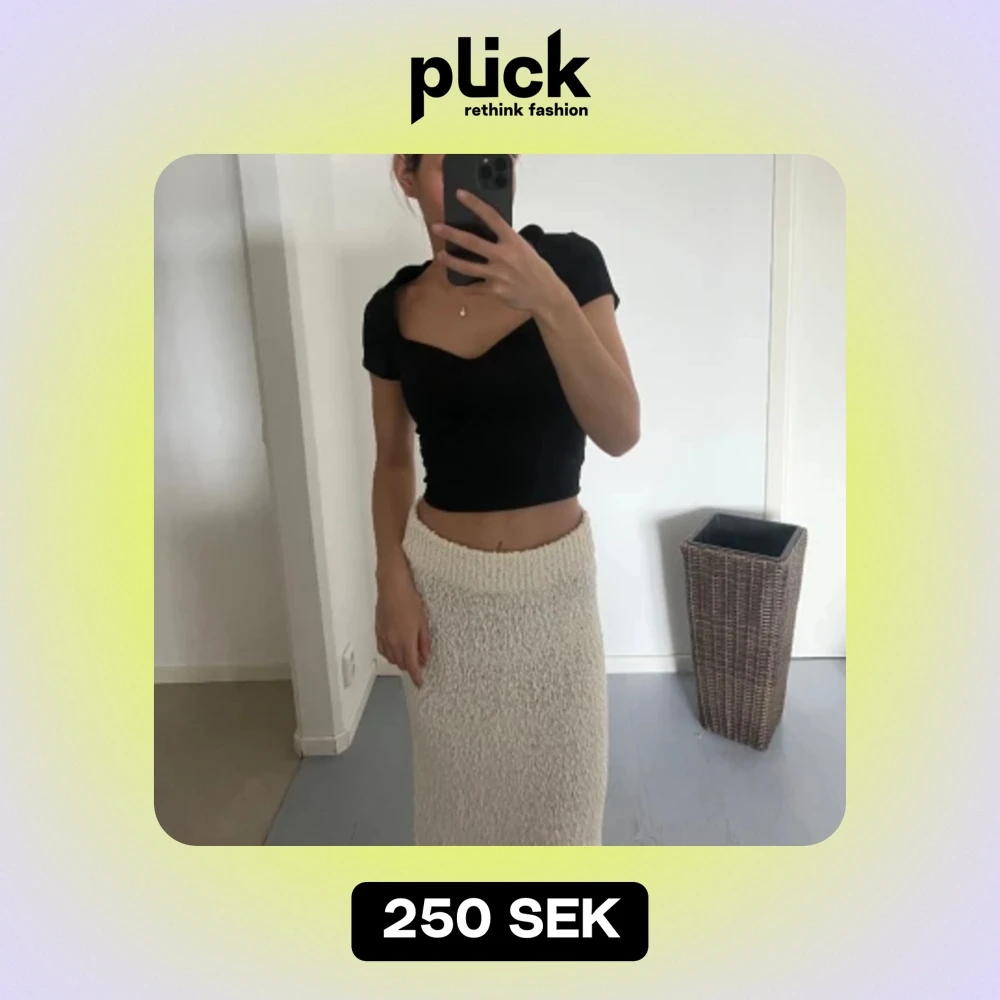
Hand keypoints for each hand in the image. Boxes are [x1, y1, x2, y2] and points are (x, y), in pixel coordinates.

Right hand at [375, 565, 430, 687]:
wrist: (392, 587)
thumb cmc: (409, 601)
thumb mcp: (423, 622)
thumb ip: (424, 642)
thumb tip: (425, 657)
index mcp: (406, 641)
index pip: (411, 666)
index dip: (416, 677)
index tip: (419, 683)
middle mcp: (393, 642)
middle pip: (400, 663)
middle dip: (409, 667)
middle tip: (418, 665)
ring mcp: (384, 637)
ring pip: (391, 658)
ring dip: (399, 661)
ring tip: (408, 656)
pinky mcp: (378, 631)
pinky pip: (382, 649)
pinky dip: (389, 654)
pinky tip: (394, 650)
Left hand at [431, 190, 571, 315]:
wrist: (546, 295)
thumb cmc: (536, 270)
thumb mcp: (525, 248)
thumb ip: (507, 241)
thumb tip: (489, 234)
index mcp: (513, 240)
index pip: (491, 216)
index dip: (474, 204)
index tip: (460, 194)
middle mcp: (504, 255)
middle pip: (472, 242)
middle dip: (451, 234)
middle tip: (436, 227)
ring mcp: (498, 274)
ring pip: (467, 267)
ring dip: (451, 261)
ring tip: (439, 256)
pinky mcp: (495, 290)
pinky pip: (474, 288)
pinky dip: (465, 286)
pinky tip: (456, 284)